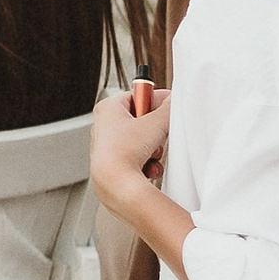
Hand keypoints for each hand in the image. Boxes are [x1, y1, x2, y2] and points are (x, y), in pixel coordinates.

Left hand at [90, 86, 171, 213]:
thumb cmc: (125, 151)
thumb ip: (168, 108)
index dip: (155, 102)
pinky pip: (138, 158)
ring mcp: (108, 146)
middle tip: (158, 135)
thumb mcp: (155, 123)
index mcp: (108, 108)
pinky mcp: (114, 164)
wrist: (115, 184)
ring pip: (142, 141)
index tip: (167, 107)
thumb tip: (174, 100)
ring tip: (151, 154)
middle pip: (142, 121)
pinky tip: (148, 168)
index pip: (138, 96)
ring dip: (154, 150)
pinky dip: (147, 163)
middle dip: (156, 132)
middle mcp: (104, 126)